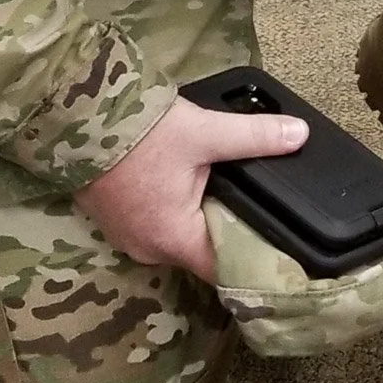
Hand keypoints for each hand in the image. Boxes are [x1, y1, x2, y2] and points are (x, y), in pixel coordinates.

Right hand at [75, 95, 307, 281]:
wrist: (81, 116)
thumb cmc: (143, 134)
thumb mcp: (206, 132)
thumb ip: (256, 137)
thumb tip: (301, 135)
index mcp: (173, 240)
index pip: (225, 267)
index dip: (255, 257)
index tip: (283, 248)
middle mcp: (149, 248)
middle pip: (204, 249)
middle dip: (231, 228)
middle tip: (267, 207)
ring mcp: (129, 234)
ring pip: (181, 232)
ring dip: (203, 214)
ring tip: (235, 192)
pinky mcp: (118, 215)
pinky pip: (159, 219)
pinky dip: (179, 205)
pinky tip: (197, 182)